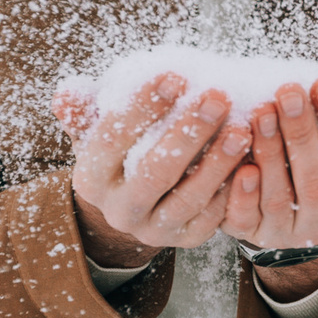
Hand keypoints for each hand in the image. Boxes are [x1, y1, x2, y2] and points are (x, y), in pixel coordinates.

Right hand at [58, 74, 249, 265]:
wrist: (131, 207)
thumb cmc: (120, 152)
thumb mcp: (96, 131)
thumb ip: (84, 111)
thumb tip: (67, 94)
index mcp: (92, 178)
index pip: (112, 139)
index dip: (143, 107)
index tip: (176, 76)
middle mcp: (120, 210)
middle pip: (155, 171)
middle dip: (189, 132)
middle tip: (218, 96)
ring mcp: (153, 229)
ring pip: (188, 198)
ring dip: (218, 163)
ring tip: (242, 128)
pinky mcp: (185, 241)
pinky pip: (212, 219)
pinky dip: (232, 191)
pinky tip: (251, 161)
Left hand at [224, 79, 317, 296]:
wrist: (272, 206)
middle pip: (316, 180)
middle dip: (302, 133)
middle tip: (288, 90)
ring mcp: (283, 234)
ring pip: (279, 196)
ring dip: (270, 153)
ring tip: (260, 111)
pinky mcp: (247, 234)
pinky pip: (244, 219)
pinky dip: (242, 193)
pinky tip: (240, 163)